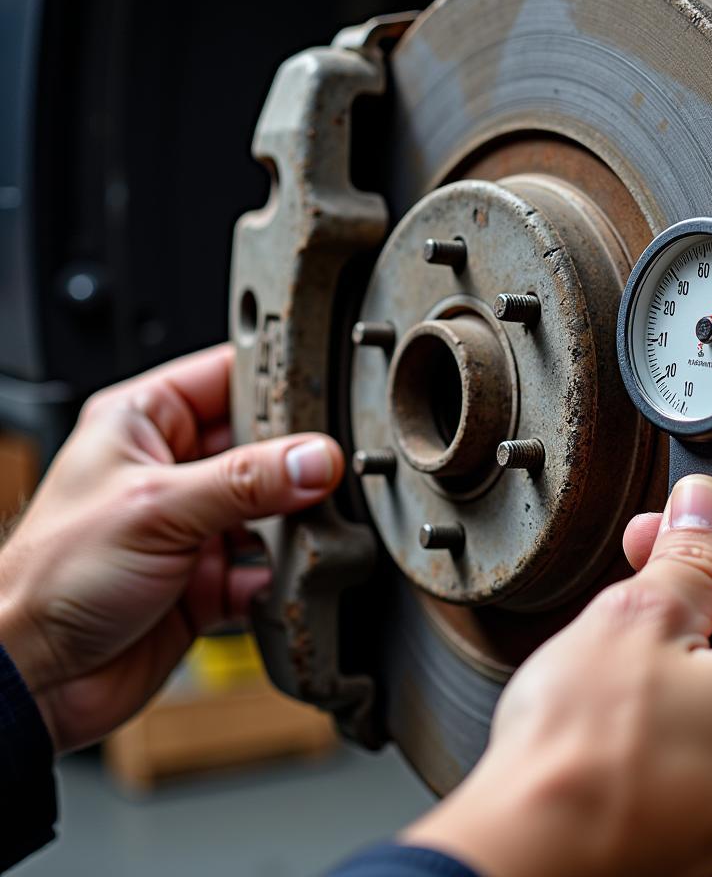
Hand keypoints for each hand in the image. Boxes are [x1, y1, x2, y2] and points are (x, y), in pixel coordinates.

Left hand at [0, 345, 342, 752]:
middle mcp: (172, 468)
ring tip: (319, 519)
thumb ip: (246, 481)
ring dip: (297, 518)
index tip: (326, 391)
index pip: (225, 375)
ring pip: (271, 506)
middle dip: (297, 457)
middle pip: (260, 443)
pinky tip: (294, 573)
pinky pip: (268, 566)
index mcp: (143, 423)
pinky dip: (286, 573)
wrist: (36, 679)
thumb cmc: (50, 579)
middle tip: (332, 464)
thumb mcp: (157, 508)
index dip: (274, 378)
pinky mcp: (209, 578)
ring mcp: (193, 524)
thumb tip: (316, 459)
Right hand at [405, 475, 711, 876]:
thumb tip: (709, 513)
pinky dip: (700, 725)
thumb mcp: (645, 617)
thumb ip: (695, 553)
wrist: (531, 861)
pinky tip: (643, 708)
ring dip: (704, 662)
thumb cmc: (590, 766)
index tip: (700, 529)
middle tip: (656, 571)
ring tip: (638, 642)